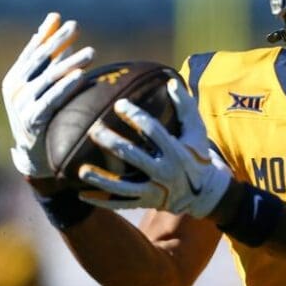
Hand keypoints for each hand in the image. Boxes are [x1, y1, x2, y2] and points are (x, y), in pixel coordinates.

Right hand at [3, 12, 94, 177]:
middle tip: (76, 27)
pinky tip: (81, 76)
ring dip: (71, 64)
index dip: (48, 36)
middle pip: (40, 61)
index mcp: (14, 79)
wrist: (34, 153)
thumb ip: (47, 55)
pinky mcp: (33, 120)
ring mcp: (22, 106)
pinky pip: (52, 100)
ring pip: (49, 79)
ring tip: (91, 53)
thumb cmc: (40, 113)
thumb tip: (54, 19)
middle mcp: (15, 90)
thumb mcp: (40, 83)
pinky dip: (66, 86)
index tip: (63, 19)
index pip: (33, 52)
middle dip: (59, 42)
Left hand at [77, 77, 231, 217]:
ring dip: (101, 179)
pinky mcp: (145, 202)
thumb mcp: (196, 130)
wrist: (203, 192)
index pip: (153, 131)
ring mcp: (154, 190)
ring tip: (81, 171)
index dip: (135, 116)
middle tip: (94, 129)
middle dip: (111, 142)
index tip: (119, 104)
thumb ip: (184, 106)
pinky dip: (101, 201)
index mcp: (176, 151)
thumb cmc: (196, 154)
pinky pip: (120, 203)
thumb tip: (170, 81)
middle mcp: (164, 172)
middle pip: (133, 156)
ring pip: (123, 186)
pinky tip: (81, 194)